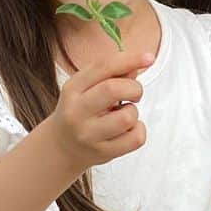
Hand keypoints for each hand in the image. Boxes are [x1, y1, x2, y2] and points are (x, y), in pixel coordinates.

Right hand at [47, 49, 151, 171]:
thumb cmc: (80, 111)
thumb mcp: (86, 88)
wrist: (61, 147)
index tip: (149, 57)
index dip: (130, 59)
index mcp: (73, 89)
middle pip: (114, 89)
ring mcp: (89, 134)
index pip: (103, 67)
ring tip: (124, 115)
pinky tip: (127, 130)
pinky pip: (136, 138)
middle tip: (133, 94)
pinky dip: (138, 130)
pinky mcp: (103, 152)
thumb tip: (137, 65)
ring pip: (128, 117)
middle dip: (134, 88)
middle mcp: (77, 111)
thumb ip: (111, 74)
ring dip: (133, 112)